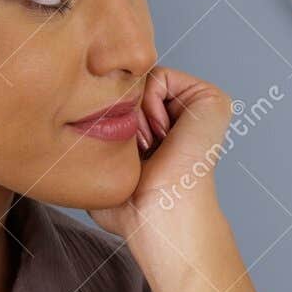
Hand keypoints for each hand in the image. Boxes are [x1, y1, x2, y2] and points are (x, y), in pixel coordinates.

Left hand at [91, 66, 231, 240]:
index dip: (113, 120)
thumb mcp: (103, 164)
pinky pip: (159, 76)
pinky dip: (149, 103)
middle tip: (140, 151)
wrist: (158, 214)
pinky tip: (161, 134)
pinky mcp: (211, 99)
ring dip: (135, 112)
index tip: (128, 157)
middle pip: (132, 85)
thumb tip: (79, 115)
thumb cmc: (132, 206)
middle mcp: (187, 115)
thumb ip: (96, 137)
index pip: (124, 98)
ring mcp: (201, 106)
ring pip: (142, 79)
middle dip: (124, 113)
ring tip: (151, 145)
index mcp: (168, 130)